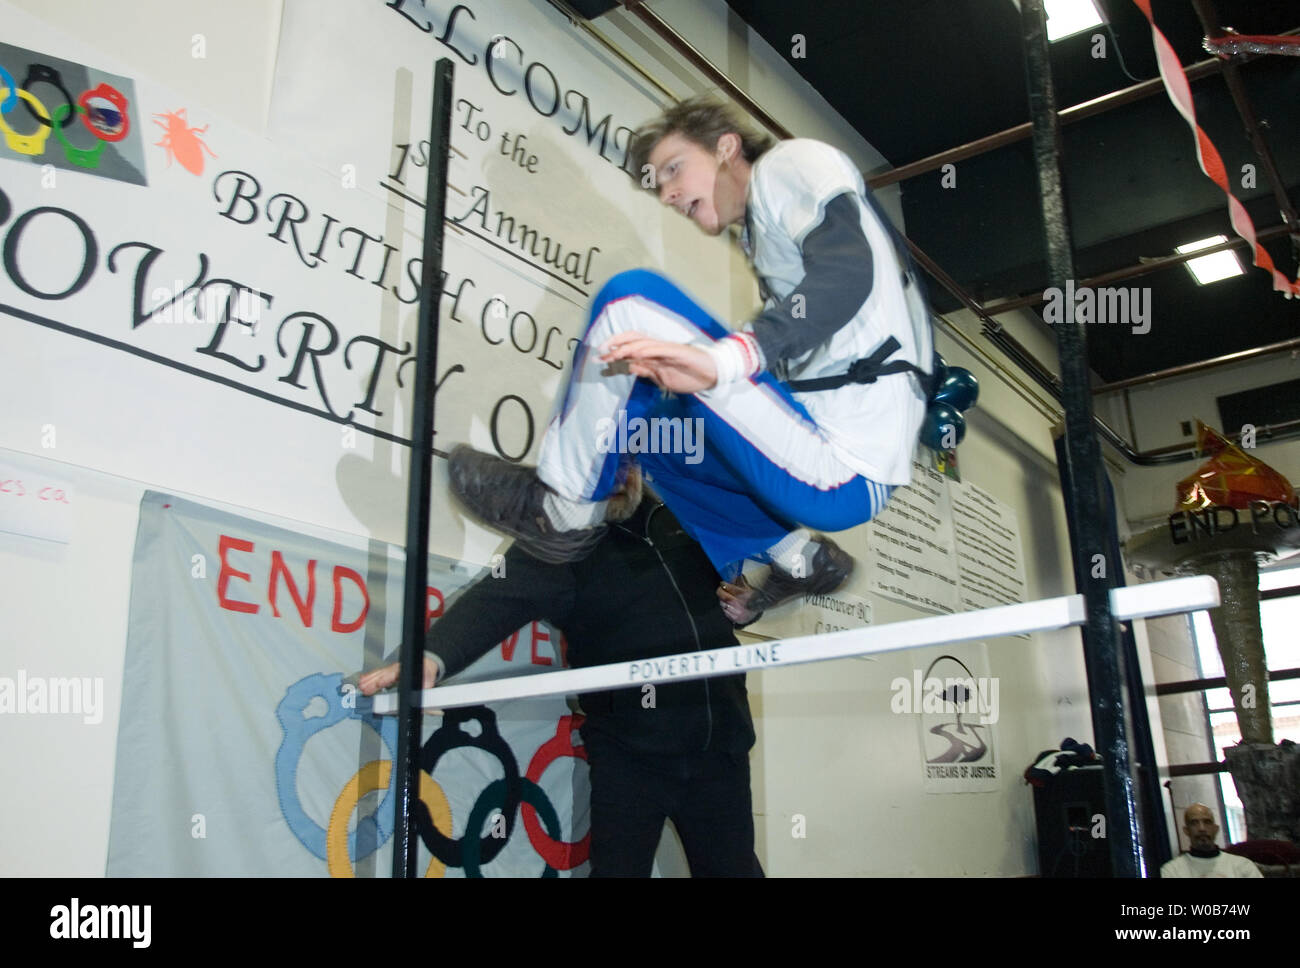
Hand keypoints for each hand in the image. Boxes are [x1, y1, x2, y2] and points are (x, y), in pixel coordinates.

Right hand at [357, 655, 438, 695]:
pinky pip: (378, 674)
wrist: (426, 664)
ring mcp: (392, 671)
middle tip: (364, 688)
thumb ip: (425, 685)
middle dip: (373, 681)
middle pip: (383, 674)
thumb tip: (423, 693)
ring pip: (379, 674)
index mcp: (406, 670)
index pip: (394, 674)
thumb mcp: (428, 677)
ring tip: (361, 686)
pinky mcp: (389, 673)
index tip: (379, 683)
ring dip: (369, 680)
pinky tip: (363, 680)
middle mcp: (397, 669)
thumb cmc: (425, 671)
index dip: (386, 679)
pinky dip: (370, 677)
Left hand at [599, 331, 717, 393]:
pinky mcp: (677, 351)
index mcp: (653, 355)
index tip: (599, 358)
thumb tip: (628, 368)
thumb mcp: (661, 378)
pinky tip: (636, 353)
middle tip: (600, 351)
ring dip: (627, 347)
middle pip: (633, 339)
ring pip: (643, 342)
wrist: (712, 374)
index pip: (630, 347)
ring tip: (613, 352)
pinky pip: (660, 349)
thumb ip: (646, 371)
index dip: (614, 350)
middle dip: (615, 343)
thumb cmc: (689, 375)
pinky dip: (647, 350)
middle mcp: (657, 349)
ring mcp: (667, 349)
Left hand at [717, 574, 761, 625]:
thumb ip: (739, 581)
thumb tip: (731, 577)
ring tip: (725, 597)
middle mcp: (742, 604)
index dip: (724, 585)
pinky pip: (725, 612)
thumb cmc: (752, 596)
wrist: (758, 610)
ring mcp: (739, 613)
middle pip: (725, 597)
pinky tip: (728, 605)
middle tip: (720, 589)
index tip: (722, 583)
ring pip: (724, 605)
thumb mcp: (748, 587)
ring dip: (722, 600)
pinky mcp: (736, 619)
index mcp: (746, 595)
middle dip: (720, 592)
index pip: (730, 588)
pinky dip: (724, 608)